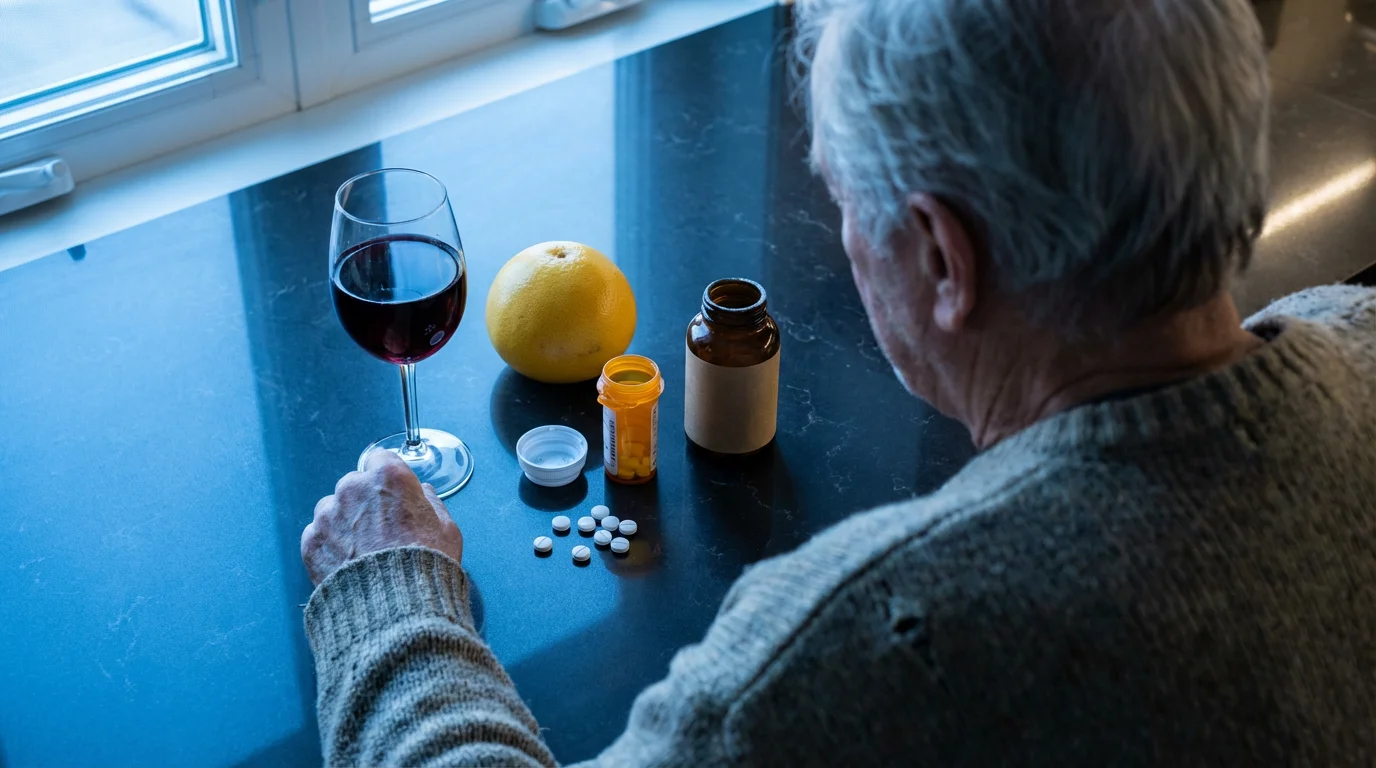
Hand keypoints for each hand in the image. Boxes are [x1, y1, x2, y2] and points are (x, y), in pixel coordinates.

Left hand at [301, 450, 463, 584]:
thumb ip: (431, 503)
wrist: (394, 608)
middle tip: (380, 529)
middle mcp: (353, 488)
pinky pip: (318, 535)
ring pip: (333, 509)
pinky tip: (348, 564)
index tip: (392, 492)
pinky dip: (329, 546)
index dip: (387, 478)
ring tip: (363, 551)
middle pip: (354, 484)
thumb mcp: (447, 528)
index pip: (380, 459)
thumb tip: (423, 494)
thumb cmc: (424, 566)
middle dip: (365, 501)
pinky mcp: (310, 541)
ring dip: (344, 523)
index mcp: (388, 476)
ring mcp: (328, 514)